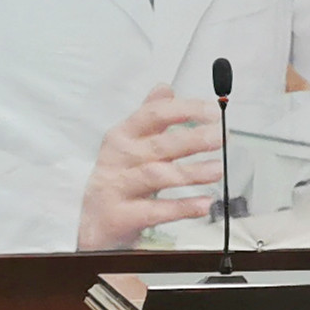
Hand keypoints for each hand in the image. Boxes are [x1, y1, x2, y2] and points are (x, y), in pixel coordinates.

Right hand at [76, 84, 221, 250]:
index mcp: (122, 136)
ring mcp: (117, 188)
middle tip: (221, 137)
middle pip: (158, 145)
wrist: (88, 222)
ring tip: (218, 169)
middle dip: (192, 139)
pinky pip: (155, 211)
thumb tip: (165, 88)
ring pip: (157, 176)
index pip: (152, 115)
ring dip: (191, 172)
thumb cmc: (118, 177)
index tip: (212, 111)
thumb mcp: (129, 144)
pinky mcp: (120, 216)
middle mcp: (118, 159)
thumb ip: (149, 116)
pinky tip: (204, 204)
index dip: (184, 110)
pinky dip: (182, 207)